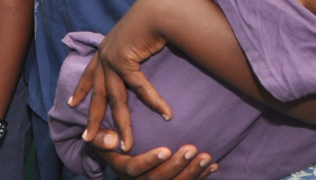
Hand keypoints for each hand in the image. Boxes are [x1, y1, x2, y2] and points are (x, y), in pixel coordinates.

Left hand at [69, 0, 174, 150]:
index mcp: (104, 51)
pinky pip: (140, 88)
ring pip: (117, 100)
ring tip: (127, 145)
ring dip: (124, 124)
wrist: (156, 8)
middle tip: (89, 139)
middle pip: (98, 96)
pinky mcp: (124, 60)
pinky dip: (155, 102)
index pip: (89, 75)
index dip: (80, 90)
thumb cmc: (149, 23)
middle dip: (94, 120)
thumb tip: (132, 60)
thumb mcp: (133, 40)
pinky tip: (166, 114)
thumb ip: (129, 54)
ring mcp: (112, 59)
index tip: (71, 104)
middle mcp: (104, 56)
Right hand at [91, 130, 216, 179]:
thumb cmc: (113, 144)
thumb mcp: (101, 141)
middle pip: (158, 179)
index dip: (150, 160)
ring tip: (206, 157)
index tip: (165, 149)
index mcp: (122, 169)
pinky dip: (201, 177)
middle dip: (176, 165)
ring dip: (193, 173)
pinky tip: (214, 166)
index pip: (135, 168)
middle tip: (191, 149)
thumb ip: (102, 138)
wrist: (122, 158)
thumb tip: (113, 139)